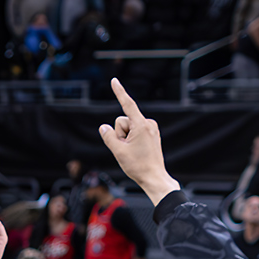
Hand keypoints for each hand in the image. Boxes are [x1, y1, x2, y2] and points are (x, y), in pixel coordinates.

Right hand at [96, 77, 178, 200]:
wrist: (154, 178)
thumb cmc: (138, 166)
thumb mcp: (118, 151)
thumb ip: (108, 136)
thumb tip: (103, 127)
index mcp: (141, 125)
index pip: (127, 104)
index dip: (119, 92)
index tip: (114, 80)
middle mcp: (148, 123)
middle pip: (122, 121)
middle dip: (120, 134)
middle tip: (127, 149)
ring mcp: (151, 128)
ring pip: (128, 127)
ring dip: (126, 138)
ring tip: (133, 151)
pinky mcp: (151, 134)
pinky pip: (134, 131)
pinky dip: (132, 139)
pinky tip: (137, 151)